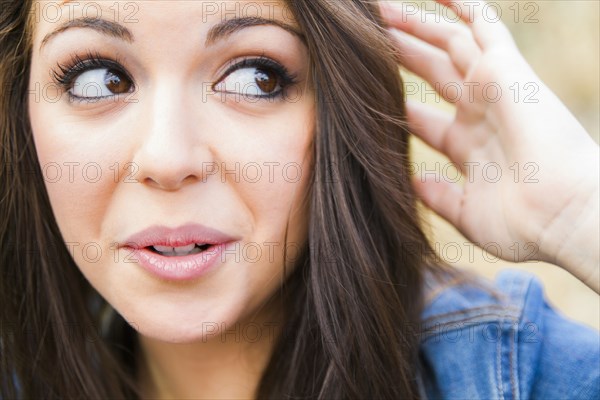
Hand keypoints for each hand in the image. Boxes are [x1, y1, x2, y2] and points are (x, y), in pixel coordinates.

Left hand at [379, 0, 598, 291]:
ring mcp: (493, 89)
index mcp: (468, 147)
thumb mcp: (466, 213)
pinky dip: (463, 5)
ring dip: (415, 24)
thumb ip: (439, 195)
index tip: (363, 92)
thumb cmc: (523, 226)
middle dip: (399, 53)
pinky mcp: (506, 70)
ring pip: (449, 42)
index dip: (394, 103)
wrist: (562, 219)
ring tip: (378, 8)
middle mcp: (479, 113)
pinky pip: (485, 24)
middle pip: (431, 73)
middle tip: (365, 36)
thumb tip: (415, 182)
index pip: (422, 117)